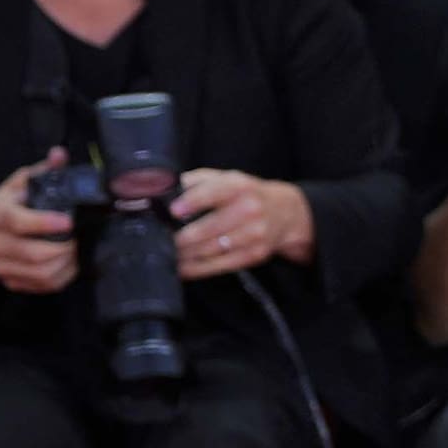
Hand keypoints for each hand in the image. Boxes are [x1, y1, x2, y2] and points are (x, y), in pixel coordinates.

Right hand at [0, 156, 79, 296]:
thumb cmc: (7, 206)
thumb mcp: (19, 184)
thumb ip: (42, 170)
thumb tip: (59, 154)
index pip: (19, 223)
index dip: (44, 224)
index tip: (68, 222)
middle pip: (33, 254)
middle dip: (64, 249)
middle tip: (79, 240)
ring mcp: (1, 265)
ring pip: (40, 273)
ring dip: (66, 265)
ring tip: (78, 252)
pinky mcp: (10, 281)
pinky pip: (41, 286)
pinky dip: (61, 278)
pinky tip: (69, 265)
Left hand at [169, 169, 312, 282]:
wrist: (286, 212)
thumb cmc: (246, 193)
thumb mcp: (226, 178)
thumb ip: (196, 181)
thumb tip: (162, 191)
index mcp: (239, 186)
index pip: (213, 193)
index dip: (191, 202)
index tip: (173, 211)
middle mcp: (250, 209)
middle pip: (208, 228)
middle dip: (180, 237)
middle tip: (160, 240)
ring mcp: (254, 234)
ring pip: (210, 249)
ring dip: (184, 254)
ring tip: (166, 254)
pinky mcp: (254, 255)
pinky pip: (219, 265)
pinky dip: (196, 269)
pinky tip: (181, 268)